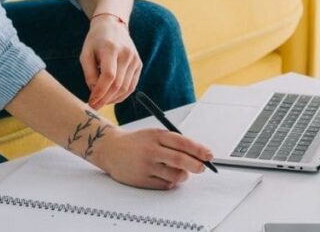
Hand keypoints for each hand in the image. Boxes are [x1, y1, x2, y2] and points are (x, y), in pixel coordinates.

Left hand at [81, 16, 141, 109]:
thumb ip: (89, 73)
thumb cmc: (96, 41)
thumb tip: (95, 92)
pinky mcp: (138, 64)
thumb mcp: (86, 54)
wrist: (113, 25)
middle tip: (94, 106)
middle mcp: (126, 54)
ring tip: (102, 102)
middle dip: (105, 99)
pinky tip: (112, 97)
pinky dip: (122, 95)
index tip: (91, 102)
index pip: (109, 76)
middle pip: (118, 84)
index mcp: (111, 49)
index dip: (100, 92)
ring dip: (113, 99)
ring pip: (126, 88)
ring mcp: (135, 59)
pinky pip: (131, 85)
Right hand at [93, 127, 213, 189]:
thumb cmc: (137, 142)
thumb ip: (174, 142)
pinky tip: (166, 175)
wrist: (110, 149)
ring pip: (174, 175)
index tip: (209, 155)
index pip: (182, 142)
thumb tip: (198, 154)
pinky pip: (164, 184)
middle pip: (180, 160)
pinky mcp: (141, 180)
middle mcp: (151, 150)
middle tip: (202, 167)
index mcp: (156, 135)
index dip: (198, 150)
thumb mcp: (154, 134)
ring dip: (183, 175)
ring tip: (181, 171)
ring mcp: (146, 166)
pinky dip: (171, 182)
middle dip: (196, 165)